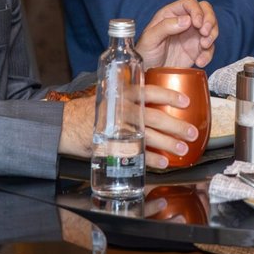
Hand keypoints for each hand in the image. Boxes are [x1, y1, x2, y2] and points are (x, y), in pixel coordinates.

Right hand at [55, 86, 199, 169]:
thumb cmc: (89, 111)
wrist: (61, 125)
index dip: (169, 95)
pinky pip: (135, 152)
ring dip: (167, 143)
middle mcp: (121, 108)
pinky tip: (163, 162)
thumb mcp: (110, 98)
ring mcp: (116, 127)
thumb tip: (155, 106)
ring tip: (182, 150)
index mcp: (122, 93)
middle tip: (192, 132)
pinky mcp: (110, 144)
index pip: (149, 91)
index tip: (186, 100)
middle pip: (154, 116)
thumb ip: (129, 101)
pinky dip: (150, 158)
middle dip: (176, 125)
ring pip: (148, 135)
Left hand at [135, 0, 217, 69]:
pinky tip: (199, 61)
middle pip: (205, 10)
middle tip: (205, 32)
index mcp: (171, 14)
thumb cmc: (145, 53)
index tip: (197, 23)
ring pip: (211, 27)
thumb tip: (186, 20)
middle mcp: (184, 22)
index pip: (189, 3)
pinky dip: (208, 54)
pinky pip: (210, 48)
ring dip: (212, 35)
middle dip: (210, 20)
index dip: (196, 10)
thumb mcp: (150, 38)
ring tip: (204, 46)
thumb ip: (166, 26)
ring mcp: (192, 35)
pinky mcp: (197, 50)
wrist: (148, 73)